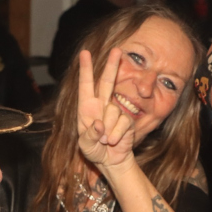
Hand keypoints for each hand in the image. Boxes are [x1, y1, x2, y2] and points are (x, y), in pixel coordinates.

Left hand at [77, 49, 135, 171]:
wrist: (110, 161)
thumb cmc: (94, 151)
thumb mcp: (85, 146)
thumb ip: (89, 135)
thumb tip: (99, 124)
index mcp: (87, 107)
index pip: (86, 85)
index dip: (85, 69)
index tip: (85, 53)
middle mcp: (101, 105)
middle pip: (107, 81)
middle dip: (112, 65)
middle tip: (118, 50)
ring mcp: (115, 111)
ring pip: (113, 111)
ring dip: (108, 129)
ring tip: (105, 140)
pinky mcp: (127, 120)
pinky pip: (123, 123)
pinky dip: (116, 134)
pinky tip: (113, 141)